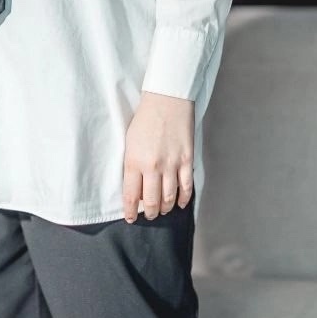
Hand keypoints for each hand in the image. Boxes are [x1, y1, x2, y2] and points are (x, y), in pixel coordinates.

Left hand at [122, 91, 194, 221]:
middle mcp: (153, 167)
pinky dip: (183, 199)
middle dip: (149, 213)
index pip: (131, 196)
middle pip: (151, 202)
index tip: (130, 218)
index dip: (130, 211)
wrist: (166, 99)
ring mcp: (171, 165)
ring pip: (168, 198)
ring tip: (161, 210)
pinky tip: (179, 203)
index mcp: (134, 161)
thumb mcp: (130, 141)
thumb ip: (132, 165)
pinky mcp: (186, 160)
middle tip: (148, 215)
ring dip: (164, 208)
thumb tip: (135, 186)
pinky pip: (186, 187)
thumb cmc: (145, 118)